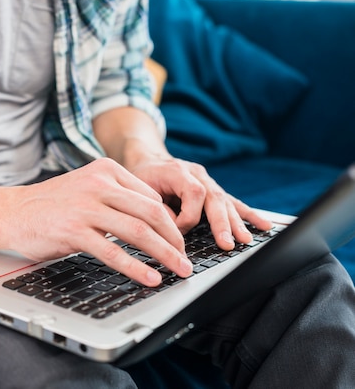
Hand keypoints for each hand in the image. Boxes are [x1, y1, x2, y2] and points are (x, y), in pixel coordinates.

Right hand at [5, 158, 193, 286]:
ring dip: (164, 254)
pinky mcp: (74, 231)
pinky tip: (149, 278)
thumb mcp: (87, 187)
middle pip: (152, 214)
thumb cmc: (52, 203)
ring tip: (178, 270)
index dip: (171, 224)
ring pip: (138, 232)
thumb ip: (118, 196)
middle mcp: (99, 185)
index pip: (151, 198)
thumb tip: (154, 220)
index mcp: (106, 170)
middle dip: (176, 240)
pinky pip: (113, 252)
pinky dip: (136, 267)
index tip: (179, 243)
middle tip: (186, 259)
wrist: (12, 211)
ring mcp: (86, 207)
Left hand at [128, 155, 272, 249]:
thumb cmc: (143, 176)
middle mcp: (197, 174)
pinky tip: (264, 225)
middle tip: (227, 243)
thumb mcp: (141, 190)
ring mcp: (208, 181)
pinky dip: (247, 215)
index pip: (193, 194)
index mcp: (178, 171)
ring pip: (226, 201)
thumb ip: (158, 208)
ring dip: (236, 223)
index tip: (177, 230)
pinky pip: (232, 202)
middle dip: (222, 223)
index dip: (188, 216)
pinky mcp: (213, 190)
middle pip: (215, 198)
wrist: (148, 160)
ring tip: (246, 240)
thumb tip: (174, 230)